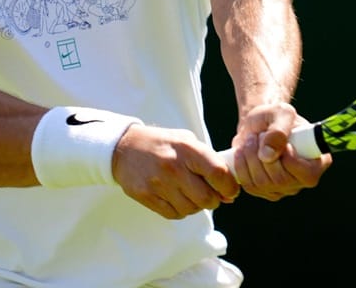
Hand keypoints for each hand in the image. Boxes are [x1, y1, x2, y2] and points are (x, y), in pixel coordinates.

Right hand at [111, 124, 240, 219]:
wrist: (124, 148)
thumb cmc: (163, 144)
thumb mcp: (187, 141)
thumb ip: (209, 162)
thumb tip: (229, 193)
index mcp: (187, 149)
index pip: (218, 173)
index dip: (230, 187)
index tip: (231, 191)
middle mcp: (173, 166)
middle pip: (207, 198)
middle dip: (214, 200)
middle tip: (210, 194)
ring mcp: (158, 183)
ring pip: (192, 209)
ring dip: (196, 206)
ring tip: (190, 193)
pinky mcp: (146, 196)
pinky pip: (174, 214)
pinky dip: (181, 210)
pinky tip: (176, 198)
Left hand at [225, 102, 330, 199]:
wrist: (258, 125)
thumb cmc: (275, 117)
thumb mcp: (280, 113)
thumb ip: (278, 130)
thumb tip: (268, 156)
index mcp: (317, 161)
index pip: (308, 175)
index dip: (292, 162)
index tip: (284, 144)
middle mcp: (302, 179)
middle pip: (281, 179)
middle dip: (264, 154)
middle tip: (260, 135)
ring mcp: (284, 188)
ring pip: (262, 183)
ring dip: (251, 157)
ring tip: (252, 139)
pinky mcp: (265, 191)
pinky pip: (250, 186)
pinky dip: (241, 166)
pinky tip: (243, 152)